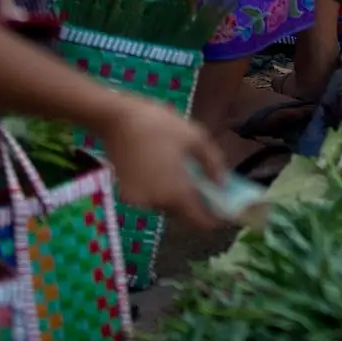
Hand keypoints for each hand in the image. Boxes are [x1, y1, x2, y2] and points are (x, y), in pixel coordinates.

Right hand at [95, 98, 224, 229]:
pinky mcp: (126, 194)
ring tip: (184, 173)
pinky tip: (164, 170)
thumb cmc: (159, 125)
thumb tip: (222, 184)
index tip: (224, 211)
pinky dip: (161, 191)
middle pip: (183, 215)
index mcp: (176, 192)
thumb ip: (213, 163)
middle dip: (196, 205)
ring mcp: (139, 200)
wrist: (117, 119)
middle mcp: (157, 203)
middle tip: (206, 186)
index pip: (200, 221)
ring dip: (177, 196)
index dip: (214, 219)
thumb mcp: (196, 137)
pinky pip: (151, 198)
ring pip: (166, 206)